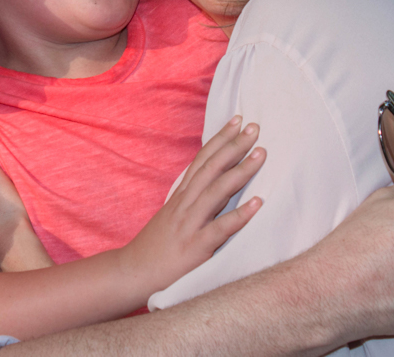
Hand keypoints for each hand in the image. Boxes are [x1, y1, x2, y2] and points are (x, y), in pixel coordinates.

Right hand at [120, 116, 264, 293]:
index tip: (238, 120)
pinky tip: (258, 204)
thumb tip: (213, 181)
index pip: (202, 160)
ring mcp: (190, 224)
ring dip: (240, 171)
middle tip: (255, 127)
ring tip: (261, 154)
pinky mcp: (196, 247)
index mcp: (181, 195)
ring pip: (217, 191)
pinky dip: (240, 216)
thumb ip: (191, 198)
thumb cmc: (157, 245)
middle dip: (234, 146)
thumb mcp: (172, 215)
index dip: (220, 138)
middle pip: (211, 168)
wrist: (133, 273)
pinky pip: (220, 229)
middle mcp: (185, 204)